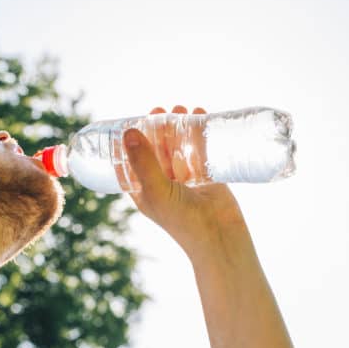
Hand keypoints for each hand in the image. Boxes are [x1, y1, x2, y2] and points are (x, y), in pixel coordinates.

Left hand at [125, 105, 246, 258]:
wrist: (220, 237)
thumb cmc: (183, 221)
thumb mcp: (157, 190)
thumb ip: (144, 161)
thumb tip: (128, 132)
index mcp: (144, 190)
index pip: (129, 162)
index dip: (128, 141)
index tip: (131, 120)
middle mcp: (162, 183)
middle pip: (155, 150)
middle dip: (157, 128)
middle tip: (160, 110)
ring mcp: (185, 179)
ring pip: (178, 147)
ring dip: (178, 128)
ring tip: (181, 110)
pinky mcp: (206, 176)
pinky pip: (199, 150)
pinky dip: (198, 134)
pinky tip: (200, 116)